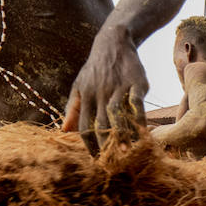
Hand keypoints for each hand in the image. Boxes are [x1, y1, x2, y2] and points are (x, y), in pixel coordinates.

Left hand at [62, 25, 148, 151]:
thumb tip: (63, 131)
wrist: (113, 43)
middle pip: (101, 124)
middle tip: (113, 162)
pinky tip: (143, 132)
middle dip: (105, 145)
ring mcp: (117, 88)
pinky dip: (139, 118)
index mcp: (85, 97)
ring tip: (126, 152)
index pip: (85, 126)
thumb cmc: (95, 69)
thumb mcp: (79, 86)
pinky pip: (136, 103)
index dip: (89, 145)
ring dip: (121, 134)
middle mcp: (99, 93)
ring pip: (117, 115)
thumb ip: (72, 109)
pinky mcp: (135, 83)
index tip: (97, 160)